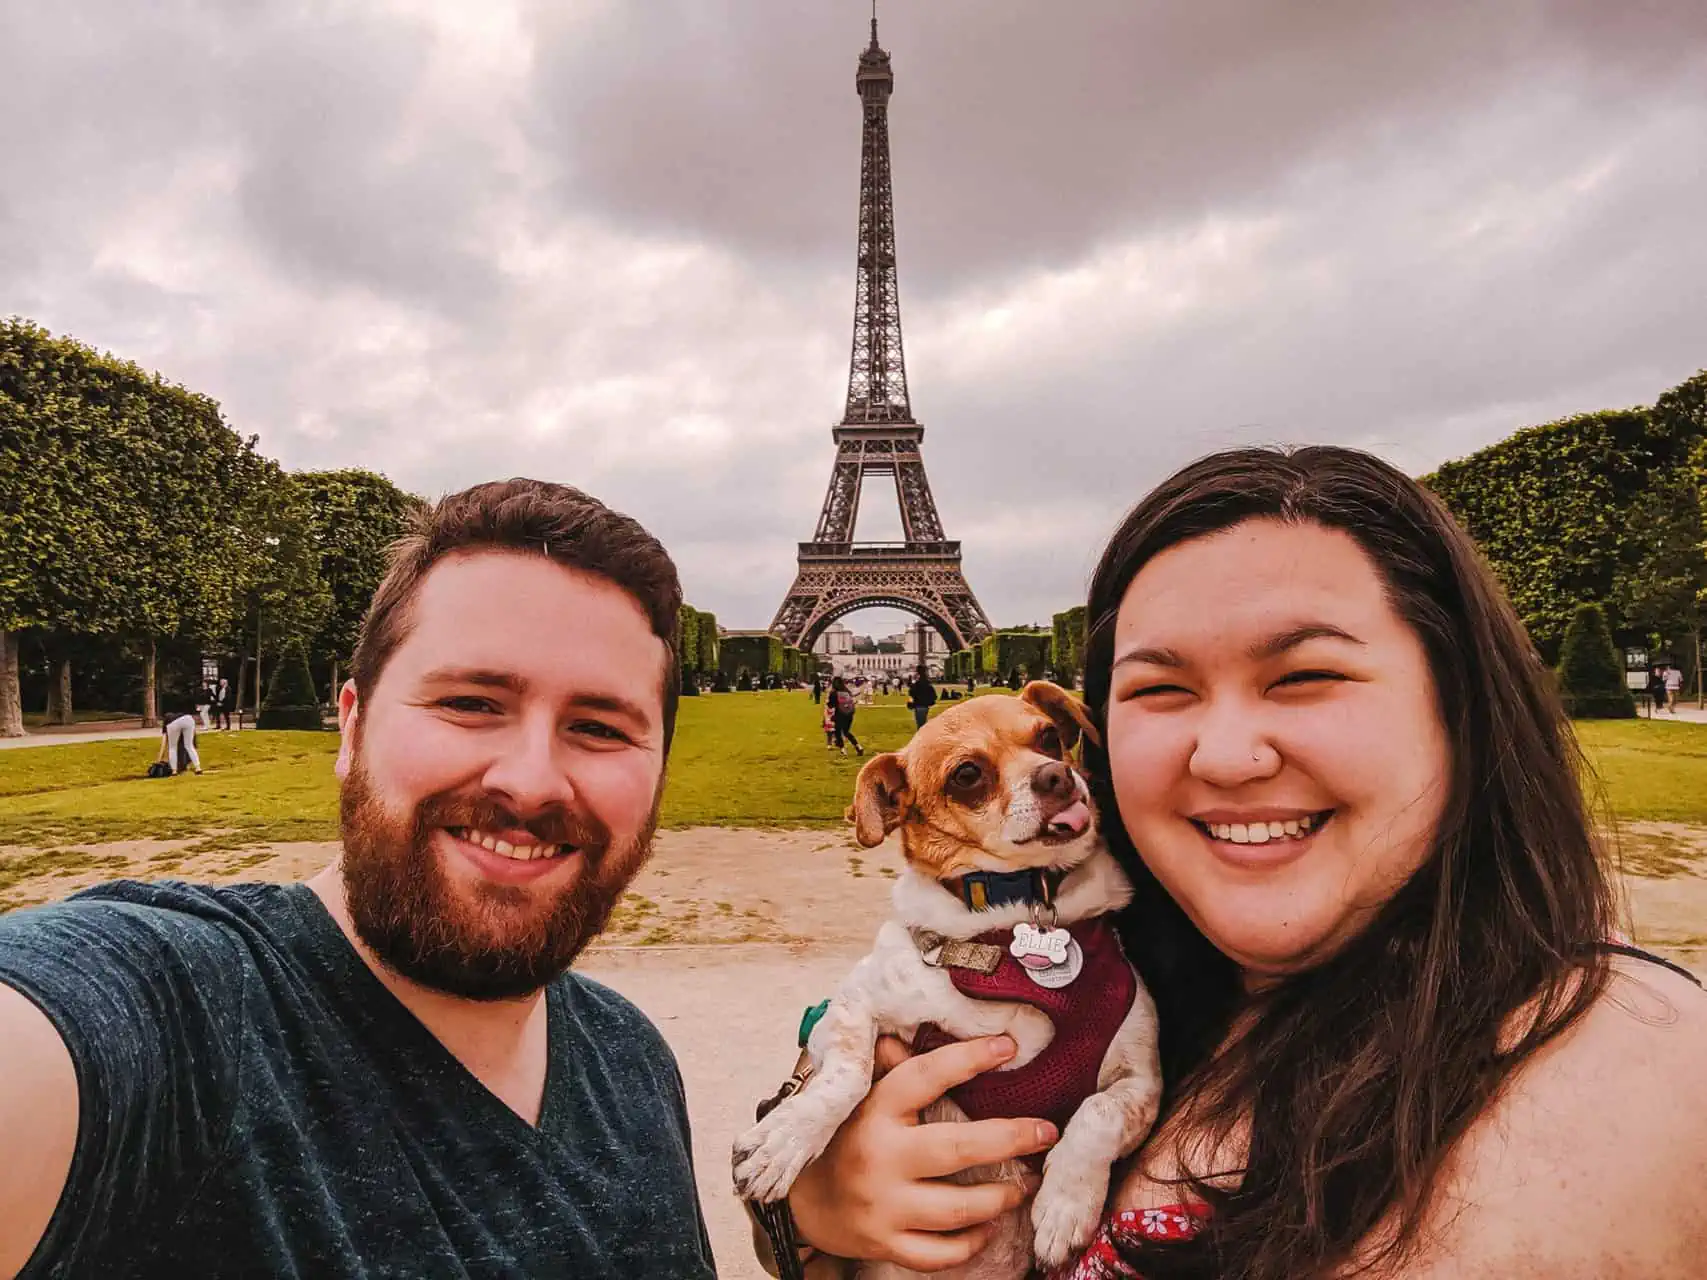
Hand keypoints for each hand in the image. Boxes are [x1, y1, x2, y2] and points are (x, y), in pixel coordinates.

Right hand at [788, 1034, 1057, 1269]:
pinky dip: (971, 1242)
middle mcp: (881, 1158)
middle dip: (1011, 1139)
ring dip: (1002, 1197)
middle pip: (957, 1149)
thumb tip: (918, 1030)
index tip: (1008, 1046)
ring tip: (1026, 1183)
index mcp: (874, 1111)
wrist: (798, 1201)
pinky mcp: (886, 1244)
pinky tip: (989, 1225)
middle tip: (1046, 1132)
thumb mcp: (859, 1097)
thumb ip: (889, 1068)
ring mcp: (883, 1206)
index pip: (925, 1076)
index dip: (969, 1058)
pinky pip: (940, 1253)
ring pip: (958, 1209)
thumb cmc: (842, 1138)